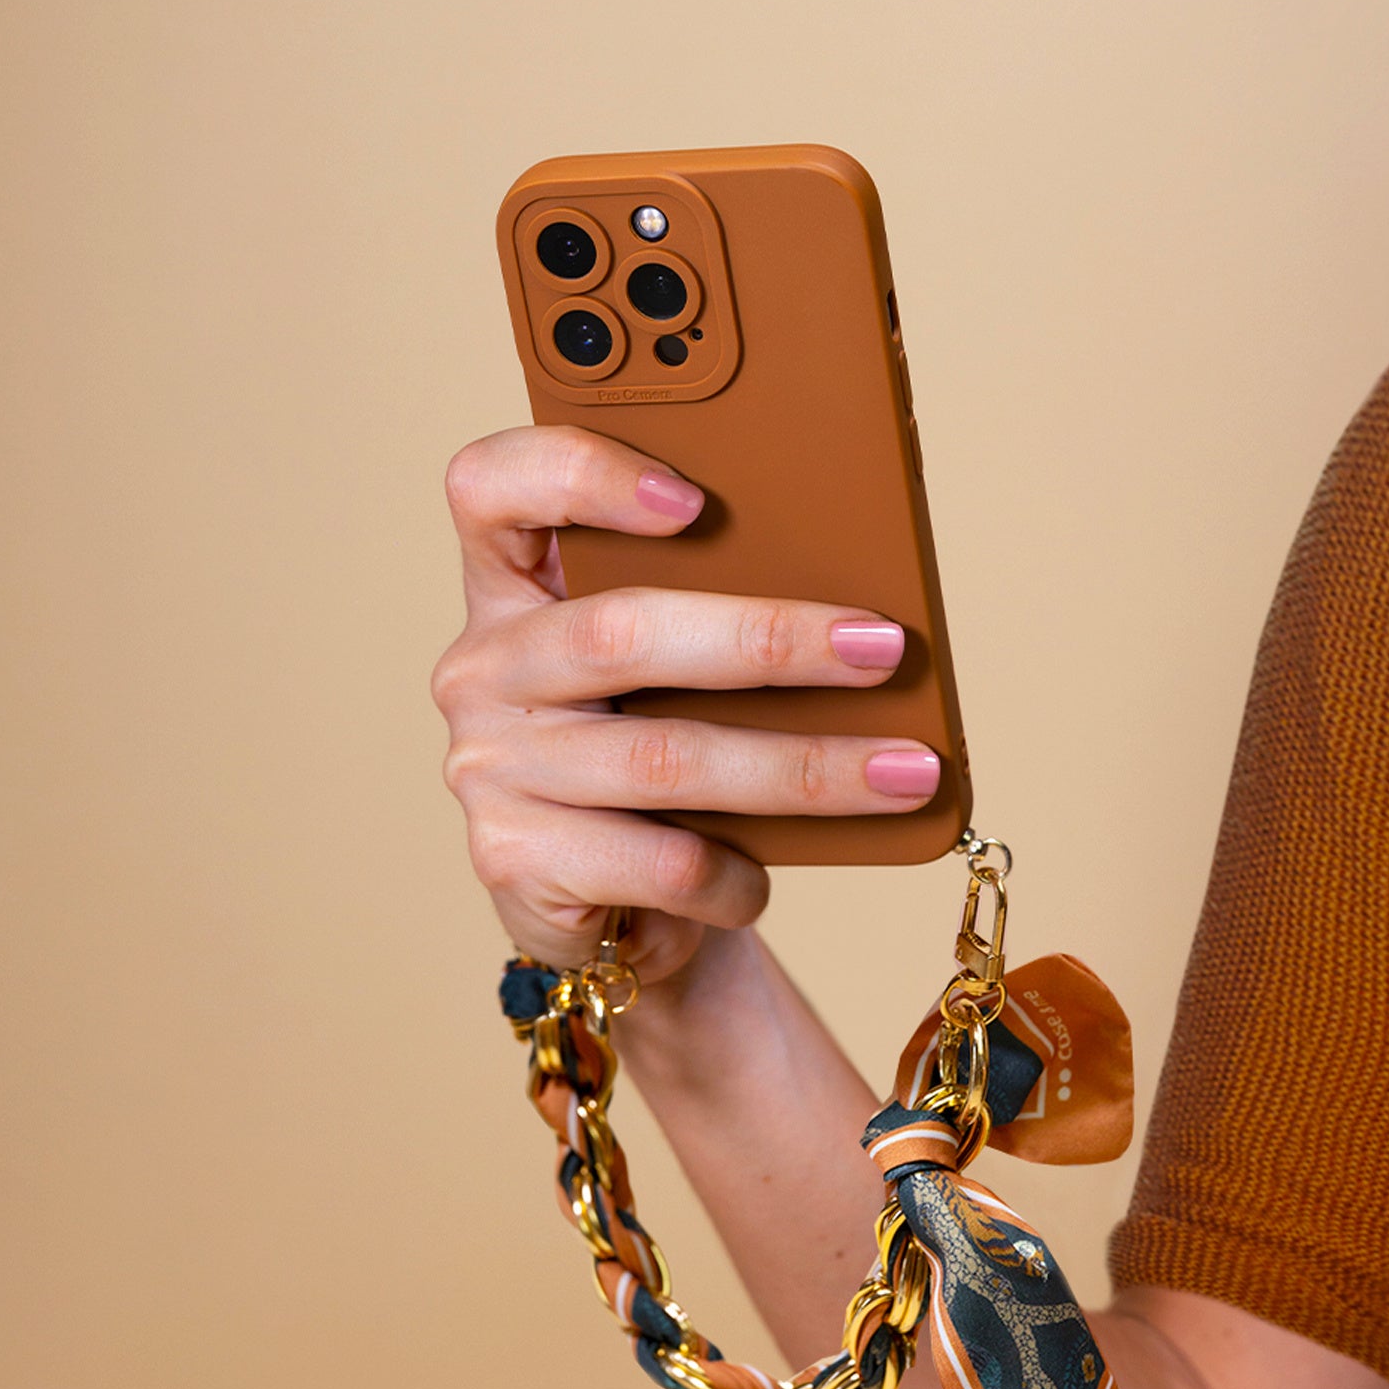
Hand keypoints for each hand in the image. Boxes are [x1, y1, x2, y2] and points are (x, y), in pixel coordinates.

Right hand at [430, 424, 940, 985]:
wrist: (618, 913)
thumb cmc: (662, 765)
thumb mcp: (674, 679)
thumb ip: (715, 617)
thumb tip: (860, 611)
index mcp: (514, 589)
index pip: (493, 488)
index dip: (581, 474)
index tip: (695, 497)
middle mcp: (484, 669)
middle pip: (619, 631)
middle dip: (767, 638)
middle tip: (883, 647)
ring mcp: (489, 769)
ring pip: (663, 758)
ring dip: (801, 768)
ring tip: (905, 771)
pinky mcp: (514, 862)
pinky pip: (661, 860)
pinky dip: (735, 873)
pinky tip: (766, 877)